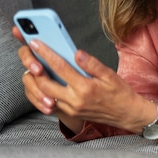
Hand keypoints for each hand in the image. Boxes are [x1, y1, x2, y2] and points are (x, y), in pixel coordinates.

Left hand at [13, 27, 153, 134]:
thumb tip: (77, 53)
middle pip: (45, 83)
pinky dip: (42, 93)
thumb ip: (92, 64)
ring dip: (35, 82)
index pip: (60, 67)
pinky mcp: (70, 114)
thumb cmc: (120, 93)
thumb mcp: (110, 75)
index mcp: (85, 88)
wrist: (127, 114)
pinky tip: (42, 83)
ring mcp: (71, 109)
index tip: (36, 43)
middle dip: (34, 68)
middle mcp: (75, 100)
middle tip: (30, 55)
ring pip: (43, 96)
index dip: (46, 53)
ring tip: (34, 68)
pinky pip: (49, 104)